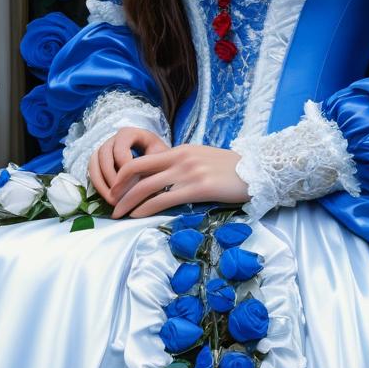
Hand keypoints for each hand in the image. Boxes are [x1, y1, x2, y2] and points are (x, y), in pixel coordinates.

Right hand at [88, 126, 168, 202]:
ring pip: (94, 163)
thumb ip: (150, 168)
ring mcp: (105, 149)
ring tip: (113, 200)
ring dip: (101, 183)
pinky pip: (92, 172)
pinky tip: (109, 198)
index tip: (133, 184)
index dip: (123, 166)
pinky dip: (98, 185)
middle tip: (121, 196)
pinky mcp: (99, 161)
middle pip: (104, 154)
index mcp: (130, 134)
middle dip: (111, 177)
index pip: (120, 147)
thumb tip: (139, 186)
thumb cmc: (161, 159)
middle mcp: (114, 138)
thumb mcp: (160, 160)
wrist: (160, 163)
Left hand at [109, 144, 249, 219]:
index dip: (123, 174)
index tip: (115, 188)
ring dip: (128, 203)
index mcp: (181, 151)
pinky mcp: (198, 188)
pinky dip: (146, 209)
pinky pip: (164, 199)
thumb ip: (184, 166)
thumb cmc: (231, 170)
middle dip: (118, 189)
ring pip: (146, 187)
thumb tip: (166, 181)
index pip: (142, 160)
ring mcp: (189, 172)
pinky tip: (138, 216)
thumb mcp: (203, 161)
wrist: (258, 171)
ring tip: (118, 215)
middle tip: (109, 204)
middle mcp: (181, 158)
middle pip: (137, 171)